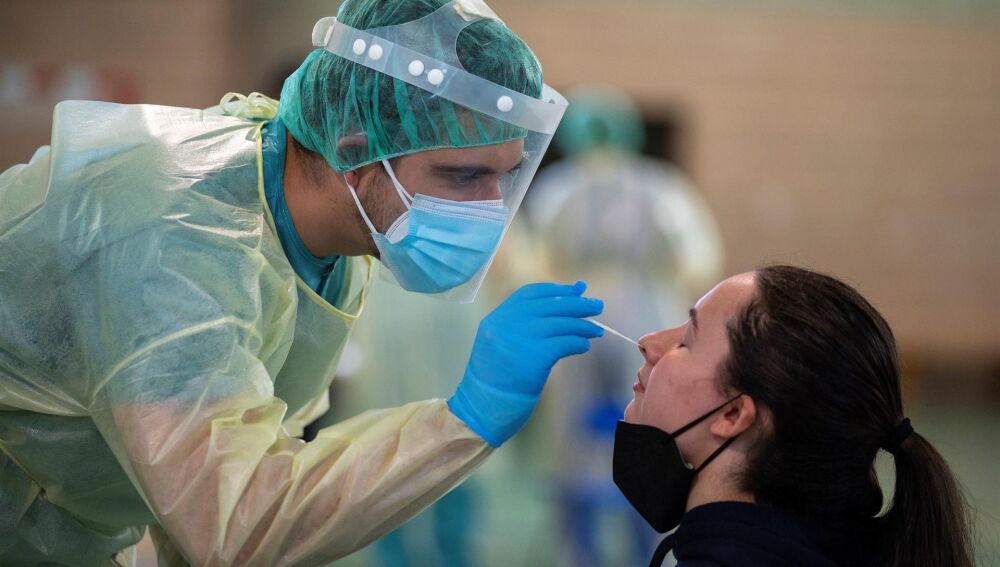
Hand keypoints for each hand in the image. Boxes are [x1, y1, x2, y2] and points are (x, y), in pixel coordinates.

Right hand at [448, 281, 603, 445]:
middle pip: (550, 305)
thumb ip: (523, 324)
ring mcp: (522, 338)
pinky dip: (579, 343)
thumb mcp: (499, 343)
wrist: (484, 407)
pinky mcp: (536, 356)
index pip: (529, 293)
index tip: (575, 291)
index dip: (555, 290)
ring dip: (583, 325)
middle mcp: (507, 323)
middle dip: (577, 304)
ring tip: (596, 330)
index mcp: (497, 318)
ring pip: (561, 323)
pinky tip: (584, 346)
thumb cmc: (496, 378)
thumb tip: (558, 308)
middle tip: (597, 306)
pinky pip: (566, 343)